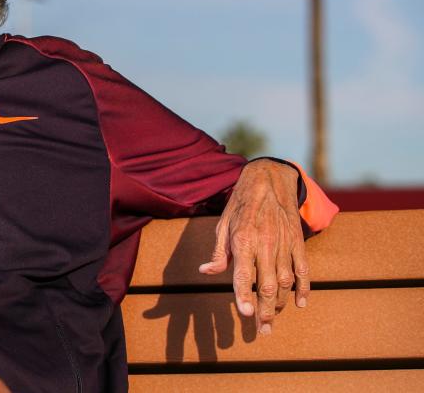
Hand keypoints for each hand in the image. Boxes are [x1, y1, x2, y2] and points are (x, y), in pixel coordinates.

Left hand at [198, 159, 308, 334]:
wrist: (268, 179)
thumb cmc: (240, 204)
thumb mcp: (222, 224)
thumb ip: (218, 252)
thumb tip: (207, 272)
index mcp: (242, 240)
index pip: (243, 275)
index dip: (244, 297)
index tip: (246, 316)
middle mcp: (264, 244)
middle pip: (266, 285)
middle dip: (264, 311)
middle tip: (263, 331)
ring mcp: (284, 243)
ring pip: (285, 281)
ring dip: (280, 303)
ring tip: (273, 318)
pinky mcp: (298, 241)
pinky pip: (303, 269)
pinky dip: (304, 288)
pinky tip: (300, 303)